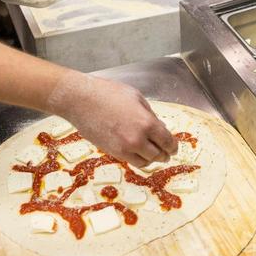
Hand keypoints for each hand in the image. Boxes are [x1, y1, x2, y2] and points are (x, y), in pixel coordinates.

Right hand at [49, 72, 177, 167]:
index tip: (173, 147)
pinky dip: (139, 159)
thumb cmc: (107, 93)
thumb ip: (150, 114)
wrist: (81, 101)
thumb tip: (158, 127)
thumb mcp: (136, 97)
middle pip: (158, 154)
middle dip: (165, 154)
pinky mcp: (112, 152)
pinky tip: (139, 153)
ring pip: (146, 161)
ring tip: (154, 155)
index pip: (167, 141)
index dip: (173, 146)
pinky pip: (131, 161)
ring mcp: (124, 148)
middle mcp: (138, 138)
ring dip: (152, 159)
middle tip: (167, 153)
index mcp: (147, 123)